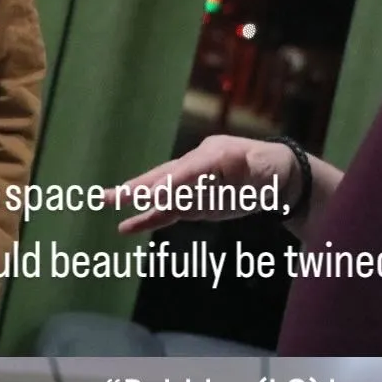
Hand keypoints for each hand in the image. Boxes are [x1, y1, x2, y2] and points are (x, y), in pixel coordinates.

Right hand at [105, 135, 294, 235]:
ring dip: (133, 199)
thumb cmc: (268, 167)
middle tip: (112, 194)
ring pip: (158, 195)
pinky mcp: (190, 205)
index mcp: (211, 155)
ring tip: (105, 200)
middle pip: (163, 178)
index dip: (173, 182)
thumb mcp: (258, 168)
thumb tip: (219, 177)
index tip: (156, 194)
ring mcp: (190, 187)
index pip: (189, 169)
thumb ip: (236, 173)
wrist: (276, 178)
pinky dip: (146, 220)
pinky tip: (125, 227)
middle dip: (138, 187)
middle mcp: (194, 168)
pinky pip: (165, 214)